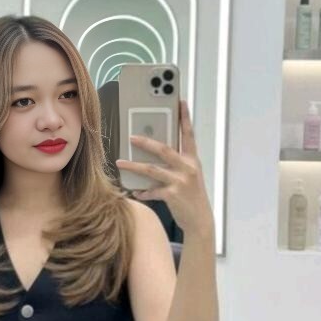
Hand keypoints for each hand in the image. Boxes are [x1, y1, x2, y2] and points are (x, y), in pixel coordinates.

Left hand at [115, 100, 214, 237]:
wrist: (200, 219)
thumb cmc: (191, 194)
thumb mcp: (188, 174)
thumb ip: (176, 162)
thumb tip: (153, 150)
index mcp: (192, 159)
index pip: (189, 134)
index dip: (185, 117)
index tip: (181, 101)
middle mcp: (188, 167)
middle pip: (164, 150)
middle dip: (146, 142)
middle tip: (131, 137)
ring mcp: (181, 181)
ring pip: (152, 170)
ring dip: (134, 166)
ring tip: (120, 162)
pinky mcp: (173, 195)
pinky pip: (152, 190)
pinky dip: (142, 190)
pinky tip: (135, 191)